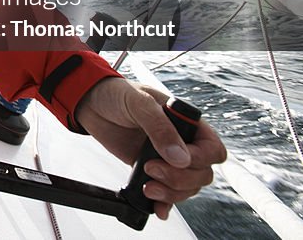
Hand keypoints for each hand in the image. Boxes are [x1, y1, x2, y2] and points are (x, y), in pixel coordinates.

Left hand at [76, 77, 226, 220]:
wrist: (90, 103)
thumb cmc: (117, 94)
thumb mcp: (139, 103)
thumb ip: (160, 128)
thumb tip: (181, 158)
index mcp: (185, 122)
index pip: (212, 149)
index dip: (201, 159)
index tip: (179, 160)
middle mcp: (180, 142)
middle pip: (202, 173)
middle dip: (180, 179)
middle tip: (152, 169)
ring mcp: (166, 158)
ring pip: (187, 187)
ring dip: (172, 193)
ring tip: (148, 186)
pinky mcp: (150, 169)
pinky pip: (166, 192)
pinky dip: (165, 203)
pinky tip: (157, 207)